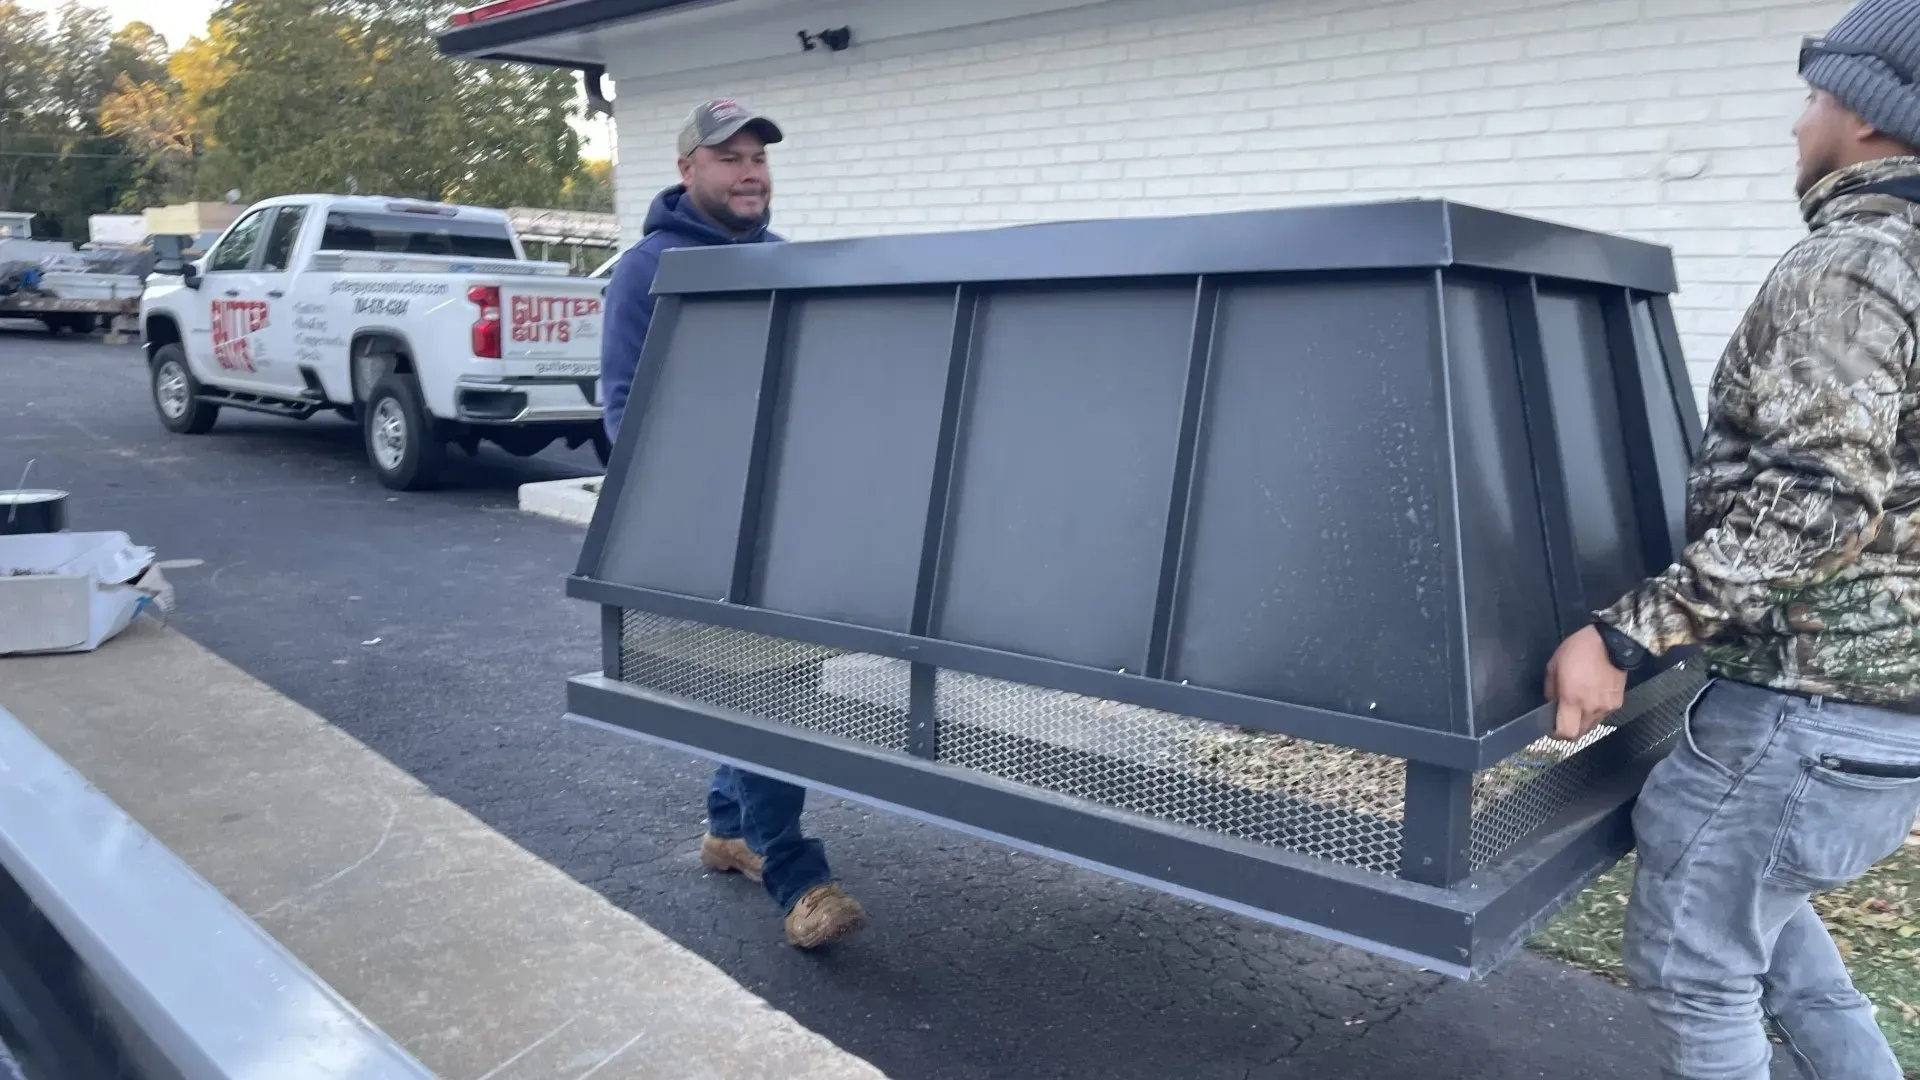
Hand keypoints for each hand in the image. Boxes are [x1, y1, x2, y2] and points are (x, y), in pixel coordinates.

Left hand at [1544, 625, 1625, 740]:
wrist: (1611, 643)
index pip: (1566, 732)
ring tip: (1578, 705)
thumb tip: (1551, 705)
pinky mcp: (1617, 704)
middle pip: (1579, 734)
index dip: (1556, 734)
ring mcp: (1606, 708)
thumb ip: (1550, 690)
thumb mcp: (1553, 666)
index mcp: (1572, 699)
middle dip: (1569, 730)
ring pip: (1591, 726)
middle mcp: (1591, 708)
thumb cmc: (1577, 651)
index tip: (1551, 728)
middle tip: (1563, 718)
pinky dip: (1594, 712)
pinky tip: (1591, 698)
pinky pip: (1602, 716)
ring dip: (1582, 722)